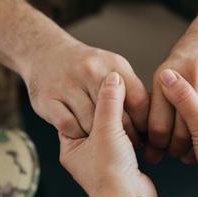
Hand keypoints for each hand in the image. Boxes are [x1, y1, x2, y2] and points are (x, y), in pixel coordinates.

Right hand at [22, 39, 149, 142]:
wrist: (44, 52)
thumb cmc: (84, 66)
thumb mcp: (112, 68)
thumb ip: (130, 89)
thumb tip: (153, 117)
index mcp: (114, 65)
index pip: (139, 102)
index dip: (144, 124)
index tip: (145, 136)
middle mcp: (91, 72)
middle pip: (117, 117)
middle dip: (125, 135)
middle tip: (127, 144)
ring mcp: (68, 85)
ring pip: (92, 125)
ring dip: (99, 137)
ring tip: (104, 141)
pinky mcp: (48, 99)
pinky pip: (69, 127)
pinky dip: (77, 134)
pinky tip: (81, 134)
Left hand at [59, 72, 156, 196]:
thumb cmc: (110, 172)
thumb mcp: (107, 130)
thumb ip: (109, 102)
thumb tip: (113, 77)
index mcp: (71, 147)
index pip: (75, 113)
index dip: (87, 97)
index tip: (99, 81)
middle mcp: (85, 154)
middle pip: (95, 120)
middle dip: (108, 107)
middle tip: (118, 88)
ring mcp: (104, 159)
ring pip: (112, 130)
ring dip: (123, 119)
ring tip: (132, 104)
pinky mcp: (123, 163)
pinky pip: (126, 140)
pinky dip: (133, 131)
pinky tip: (141, 122)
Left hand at [147, 35, 197, 162]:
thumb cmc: (188, 64)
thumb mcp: (165, 78)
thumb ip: (157, 109)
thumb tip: (149, 152)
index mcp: (167, 73)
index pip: (160, 125)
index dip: (159, 145)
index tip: (159, 152)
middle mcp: (194, 71)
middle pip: (185, 129)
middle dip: (179, 148)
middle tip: (177, 155)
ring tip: (195, 149)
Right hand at [158, 68, 197, 196]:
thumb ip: (185, 99)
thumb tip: (167, 75)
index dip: (190, 86)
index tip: (169, 84)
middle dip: (183, 110)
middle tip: (163, 106)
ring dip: (181, 128)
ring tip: (165, 129)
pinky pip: (196, 140)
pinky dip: (184, 141)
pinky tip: (172, 143)